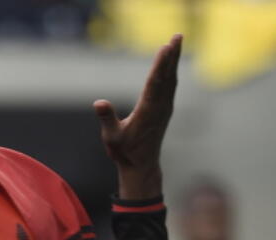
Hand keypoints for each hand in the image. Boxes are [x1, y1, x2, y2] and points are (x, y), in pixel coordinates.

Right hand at [94, 34, 181, 198]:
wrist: (141, 166)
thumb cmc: (124, 152)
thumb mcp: (112, 137)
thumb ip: (107, 118)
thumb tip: (98, 102)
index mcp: (147, 111)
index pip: (155, 83)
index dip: (160, 65)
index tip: (166, 48)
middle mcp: (159, 107)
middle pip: (167, 76)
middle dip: (172, 56)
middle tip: (177, 36)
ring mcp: (164, 109)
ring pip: (171, 79)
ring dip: (173, 60)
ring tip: (176, 42)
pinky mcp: (164, 110)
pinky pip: (170, 86)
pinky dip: (171, 71)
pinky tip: (171, 65)